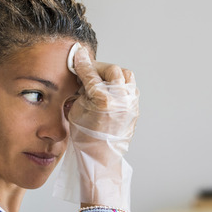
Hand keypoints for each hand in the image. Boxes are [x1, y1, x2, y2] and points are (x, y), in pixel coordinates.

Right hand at [53, 43, 138, 210]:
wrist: (101, 157)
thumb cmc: (85, 137)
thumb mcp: (75, 110)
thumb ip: (81, 89)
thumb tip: (83, 73)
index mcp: (103, 101)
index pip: (90, 74)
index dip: (82, 63)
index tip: (78, 54)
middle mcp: (121, 100)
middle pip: (112, 70)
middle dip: (99, 68)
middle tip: (88, 70)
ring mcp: (131, 104)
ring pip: (126, 77)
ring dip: (113, 75)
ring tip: (101, 80)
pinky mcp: (135, 109)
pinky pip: (130, 89)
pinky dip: (120, 86)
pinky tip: (109, 91)